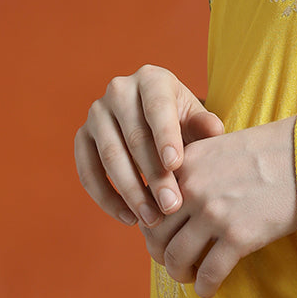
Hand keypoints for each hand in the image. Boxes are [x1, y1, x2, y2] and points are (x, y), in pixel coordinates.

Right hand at [74, 65, 224, 227]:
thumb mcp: (195, 118)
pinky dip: (106, 198)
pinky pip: (88, 171)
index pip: (157, 108)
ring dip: (130, 192)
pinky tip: (129, 218)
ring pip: (110, 156)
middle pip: (134, 137)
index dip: (165, 136)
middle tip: (171, 205)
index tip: (175, 165)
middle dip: (153, 175)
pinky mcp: (82, 137)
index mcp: (151, 79)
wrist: (155, 122)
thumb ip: (205, 124)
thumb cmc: (182, 120)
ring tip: (152, 218)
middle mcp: (119, 90)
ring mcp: (96, 113)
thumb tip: (214, 130)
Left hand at [140, 117, 296, 297]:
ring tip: (190, 276)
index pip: (150, 202)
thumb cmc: (272, 150)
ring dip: (179, 274)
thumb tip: (176, 202)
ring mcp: (214, 213)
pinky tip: (209, 289)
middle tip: (173, 261)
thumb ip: (196, 170)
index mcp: (187, 163)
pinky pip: (208, 274)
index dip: (152, 226)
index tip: (162, 237)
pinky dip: (204, 287)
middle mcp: (193, 188)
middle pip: (157, 234)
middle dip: (161, 254)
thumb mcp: (222, 147)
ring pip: (176, 258)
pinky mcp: (238, 237)